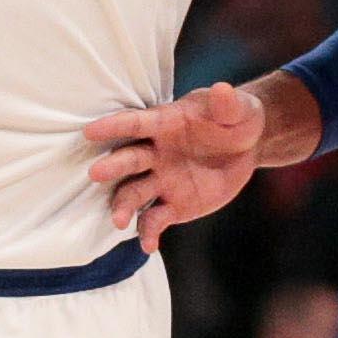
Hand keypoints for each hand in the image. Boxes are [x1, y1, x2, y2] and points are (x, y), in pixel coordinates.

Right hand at [83, 80, 270, 250]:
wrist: (247, 147)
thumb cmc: (236, 118)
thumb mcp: (238, 109)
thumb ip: (227, 104)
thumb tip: (222, 90)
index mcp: (165, 123)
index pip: (135, 124)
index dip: (114, 127)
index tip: (90, 132)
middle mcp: (155, 153)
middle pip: (129, 160)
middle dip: (113, 167)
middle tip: (95, 173)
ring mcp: (161, 180)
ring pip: (134, 194)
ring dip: (124, 206)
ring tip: (119, 221)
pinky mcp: (173, 205)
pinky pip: (155, 220)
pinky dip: (149, 233)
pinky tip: (148, 246)